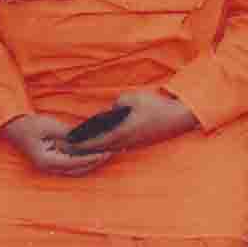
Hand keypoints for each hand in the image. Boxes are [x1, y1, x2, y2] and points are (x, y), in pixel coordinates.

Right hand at [0, 114, 112, 176]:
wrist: (15, 126)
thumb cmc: (30, 126)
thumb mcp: (50, 127)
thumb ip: (68, 134)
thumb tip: (85, 138)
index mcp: (47, 161)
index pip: (74, 162)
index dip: (91, 158)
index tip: (105, 153)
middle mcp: (49, 167)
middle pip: (76, 169)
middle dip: (94, 162)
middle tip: (110, 153)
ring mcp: (50, 165)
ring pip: (75, 168)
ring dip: (90, 162)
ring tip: (105, 153)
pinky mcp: (52, 160)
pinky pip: (70, 163)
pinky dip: (82, 159)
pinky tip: (92, 152)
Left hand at [62, 89, 198, 156]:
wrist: (179, 117)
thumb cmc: (157, 107)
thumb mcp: (135, 98)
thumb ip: (119, 102)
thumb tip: (113, 108)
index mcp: (121, 133)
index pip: (95, 142)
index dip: (80, 144)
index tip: (68, 144)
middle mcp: (125, 142)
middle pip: (100, 149)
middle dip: (84, 149)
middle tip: (70, 148)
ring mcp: (133, 144)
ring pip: (109, 149)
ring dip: (96, 148)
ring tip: (83, 145)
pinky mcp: (139, 142)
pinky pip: (118, 146)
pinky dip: (107, 145)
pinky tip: (104, 141)